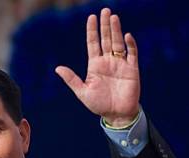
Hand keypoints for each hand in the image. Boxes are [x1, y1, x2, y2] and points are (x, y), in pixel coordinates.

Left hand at [55, 8, 139, 126]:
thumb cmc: (99, 105)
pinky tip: (126, 36)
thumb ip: (71, 79)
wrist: (117, 116)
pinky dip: (130, 45)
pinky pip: (132, 54)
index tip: (91, 17)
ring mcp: (120, 64)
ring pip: (118, 43)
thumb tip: (57, 68)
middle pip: (106, 39)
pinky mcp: (132, 69)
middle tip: (105, 10)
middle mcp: (108, 61)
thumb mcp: (82, 92)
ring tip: (113, 17)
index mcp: (95, 65)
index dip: (92, 30)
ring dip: (116, 30)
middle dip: (105, 25)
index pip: (93, 43)